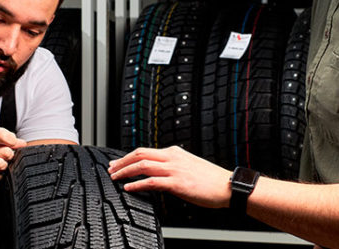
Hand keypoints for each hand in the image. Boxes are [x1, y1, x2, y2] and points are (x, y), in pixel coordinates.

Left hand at [107, 146, 232, 208]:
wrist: (227, 186)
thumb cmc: (210, 180)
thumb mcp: (189, 166)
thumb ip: (173, 166)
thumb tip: (158, 173)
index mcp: (175, 152)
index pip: (145, 151)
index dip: (128, 157)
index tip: (117, 163)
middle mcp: (172, 157)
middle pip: (140, 154)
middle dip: (122, 161)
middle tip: (111, 169)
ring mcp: (174, 169)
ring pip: (142, 165)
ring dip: (125, 171)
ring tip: (115, 178)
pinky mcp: (177, 183)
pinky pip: (152, 181)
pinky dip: (137, 184)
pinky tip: (129, 188)